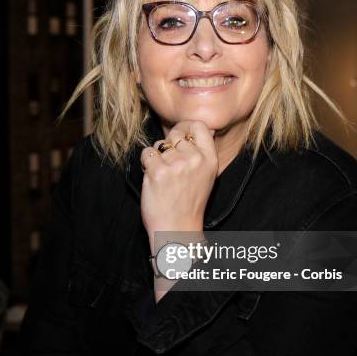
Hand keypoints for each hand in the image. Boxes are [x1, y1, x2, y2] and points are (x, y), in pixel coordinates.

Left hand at [140, 120, 217, 248]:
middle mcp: (195, 159)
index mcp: (210, 160)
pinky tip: (153, 176)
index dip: (187, 125)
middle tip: (168, 163)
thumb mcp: (206, 176)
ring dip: (157, 157)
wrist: (177, 229)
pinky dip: (146, 163)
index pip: (200, 126)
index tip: (180, 133)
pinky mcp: (158, 172)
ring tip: (163, 176)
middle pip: (176, 134)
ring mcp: (176, 165)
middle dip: (168, 145)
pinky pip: (147, 153)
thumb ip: (202, 153)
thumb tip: (198, 128)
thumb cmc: (189, 204)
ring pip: (160, 145)